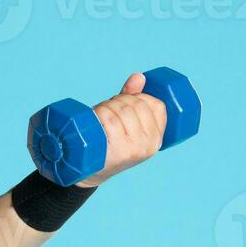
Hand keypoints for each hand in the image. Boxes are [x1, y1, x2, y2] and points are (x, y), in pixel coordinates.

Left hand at [75, 72, 167, 187]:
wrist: (88, 170)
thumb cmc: (109, 141)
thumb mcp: (126, 122)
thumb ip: (132, 98)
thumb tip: (139, 76)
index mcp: (157, 138)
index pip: (157, 105)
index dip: (138, 96)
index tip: (125, 102)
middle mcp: (149, 145)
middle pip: (136, 105)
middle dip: (118, 100)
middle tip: (106, 109)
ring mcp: (134, 149)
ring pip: (120, 110)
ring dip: (105, 106)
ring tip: (99, 116)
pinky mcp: (117, 152)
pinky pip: (110, 120)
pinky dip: (100, 113)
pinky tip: (95, 119)